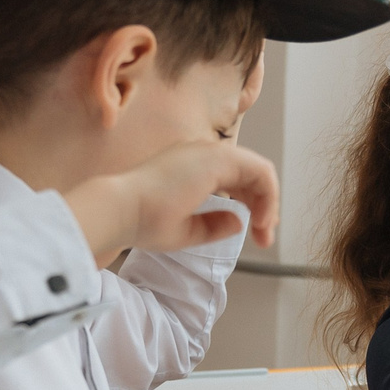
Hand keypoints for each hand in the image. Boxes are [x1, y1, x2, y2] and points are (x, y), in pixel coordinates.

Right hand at [63, 140, 278, 261]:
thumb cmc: (142, 222)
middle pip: (251, 174)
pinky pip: (261, 171)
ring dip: (269, 202)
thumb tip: (239, 221)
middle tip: (265, 237)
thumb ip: (214, 224)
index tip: (256, 233)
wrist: (121, 211)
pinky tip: (262, 219)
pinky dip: (269, 196)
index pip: (236, 178)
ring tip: (265, 232)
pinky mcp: (217, 159)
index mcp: (192, 166)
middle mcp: (203, 154)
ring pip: (260, 171)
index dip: (253, 204)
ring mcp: (210, 153)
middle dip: (265, 206)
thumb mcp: (186, 230)